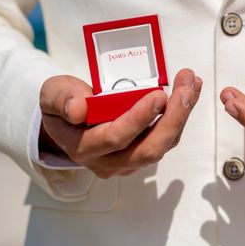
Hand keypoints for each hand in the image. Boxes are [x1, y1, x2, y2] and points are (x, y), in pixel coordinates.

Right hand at [39, 68, 201, 177]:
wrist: (68, 119)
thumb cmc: (63, 103)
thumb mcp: (53, 93)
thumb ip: (62, 98)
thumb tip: (78, 109)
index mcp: (83, 147)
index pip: (115, 137)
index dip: (139, 118)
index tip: (159, 94)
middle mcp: (107, 161)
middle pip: (148, 149)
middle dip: (173, 119)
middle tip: (186, 89)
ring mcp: (128, 162)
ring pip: (162, 145)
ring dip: (182, 114)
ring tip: (192, 84)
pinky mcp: (143, 153)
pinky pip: (167, 138)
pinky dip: (180, 114)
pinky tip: (189, 91)